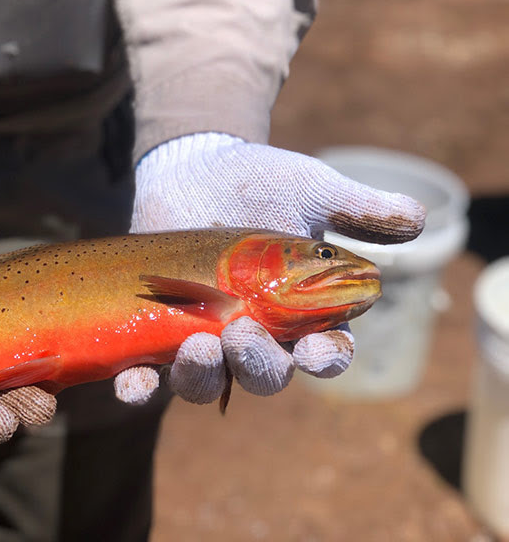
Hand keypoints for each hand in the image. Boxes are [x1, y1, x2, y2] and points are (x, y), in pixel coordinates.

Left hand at [113, 133, 425, 405]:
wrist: (195, 166)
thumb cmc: (262, 181)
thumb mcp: (313, 188)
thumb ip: (360, 206)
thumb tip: (418, 218)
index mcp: (302, 314)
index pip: (325, 354)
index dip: (325, 361)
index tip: (316, 352)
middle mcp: (256, 334)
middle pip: (265, 375)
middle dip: (257, 365)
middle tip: (240, 335)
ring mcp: (204, 335)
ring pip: (208, 382)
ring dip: (201, 378)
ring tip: (196, 349)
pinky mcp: (158, 329)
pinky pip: (148, 374)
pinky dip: (140, 386)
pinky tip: (133, 385)